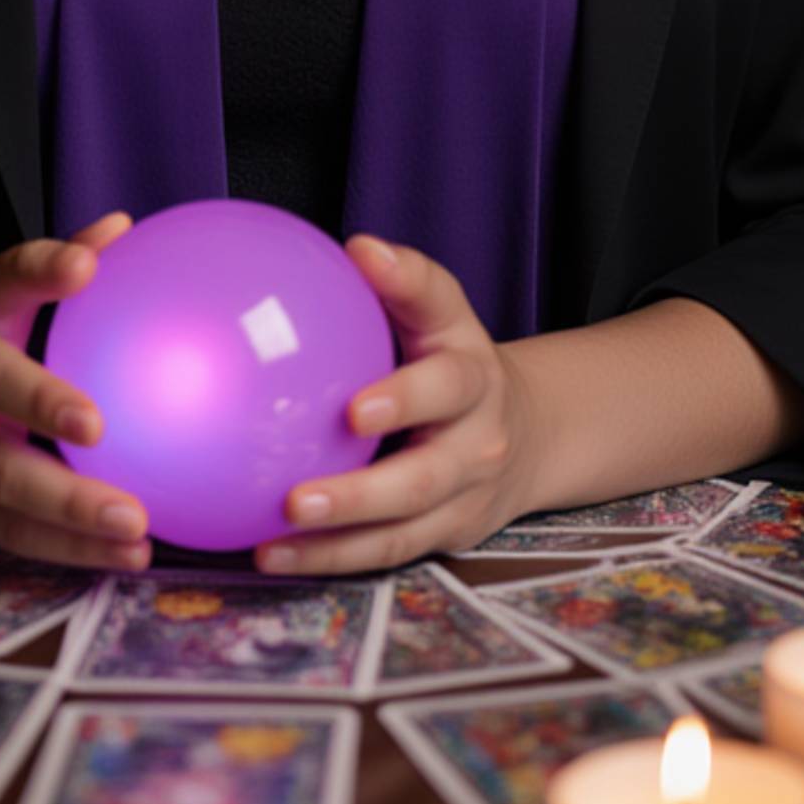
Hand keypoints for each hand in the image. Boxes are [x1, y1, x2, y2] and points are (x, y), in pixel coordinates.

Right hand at [0, 210, 155, 572]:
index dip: (38, 269)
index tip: (85, 264)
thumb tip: (124, 228)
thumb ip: (60, 266)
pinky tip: (128, 555)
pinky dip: (71, 550)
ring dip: (68, 503)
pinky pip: (13, 532)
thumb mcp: (7, 299)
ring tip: (134, 521)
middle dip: (39, 401)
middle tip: (98, 426)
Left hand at [253, 234, 545, 575]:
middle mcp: (476, 441)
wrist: (530, 433)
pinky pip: (386, 551)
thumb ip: (404, 282)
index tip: (354, 406)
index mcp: (474, 375)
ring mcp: (463, 497)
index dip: (406, 394)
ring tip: (278, 528)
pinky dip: (330, 557)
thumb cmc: (453, 360)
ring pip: (402, 524)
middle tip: (296, 493)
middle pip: (426, 474)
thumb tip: (354, 247)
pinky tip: (273, 552)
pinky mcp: (445, 535)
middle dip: (363, 490)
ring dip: (337, 534)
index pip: (447, 380)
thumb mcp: (442, 315)